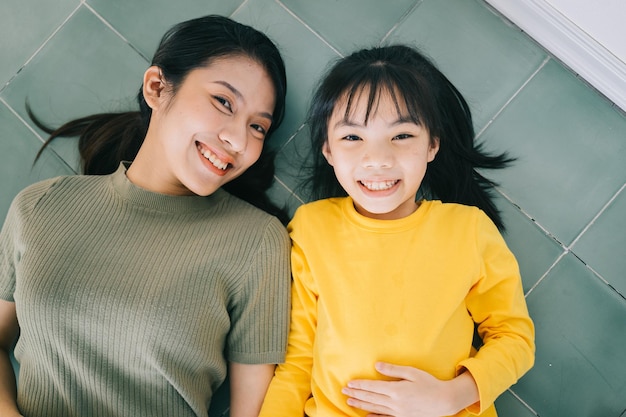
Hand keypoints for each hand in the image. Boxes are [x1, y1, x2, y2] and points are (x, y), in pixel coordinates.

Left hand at [342, 362, 472, 416]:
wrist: (444, 401)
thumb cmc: (429, 383)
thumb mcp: (412, 372)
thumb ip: (393, 370)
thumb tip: (376, 366)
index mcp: (396, 390)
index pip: (372, 387)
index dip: (360, 385)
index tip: (349, 383)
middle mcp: (395, 403)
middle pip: (371, 398)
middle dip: (356, 394)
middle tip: (343, 392)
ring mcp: (398, 412)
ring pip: (375, 408)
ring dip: (361, 405)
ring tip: (349, 402)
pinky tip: (366, 415)